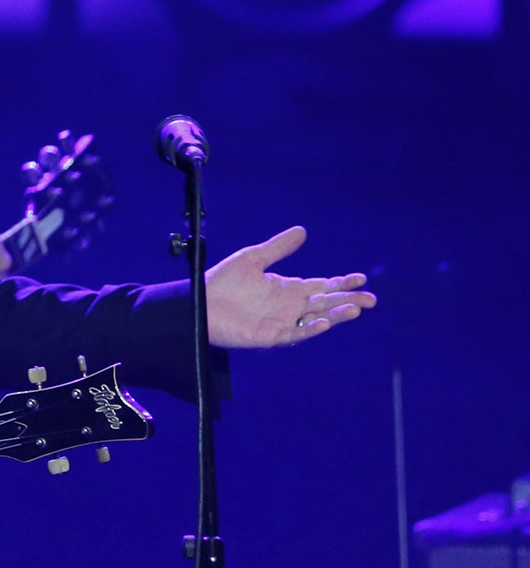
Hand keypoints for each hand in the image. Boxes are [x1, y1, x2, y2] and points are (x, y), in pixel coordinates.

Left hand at [205, 226, 374, 347]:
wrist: (198, 303)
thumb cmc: (222, 281)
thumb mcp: (252, 259)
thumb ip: (278, 248)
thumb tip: (302, 231)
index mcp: (288, 289)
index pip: (322, 286)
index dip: (342, 283)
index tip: (361, 278)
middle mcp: (289, 307)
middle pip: (326, 304)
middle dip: (348, 301)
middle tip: (371, 300)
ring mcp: (281, 322)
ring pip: (316, 320)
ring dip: (335, 316)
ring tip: (354, 309)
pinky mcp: (269, 336)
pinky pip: (294, 334)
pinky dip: (309, 330)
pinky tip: (323, 322)